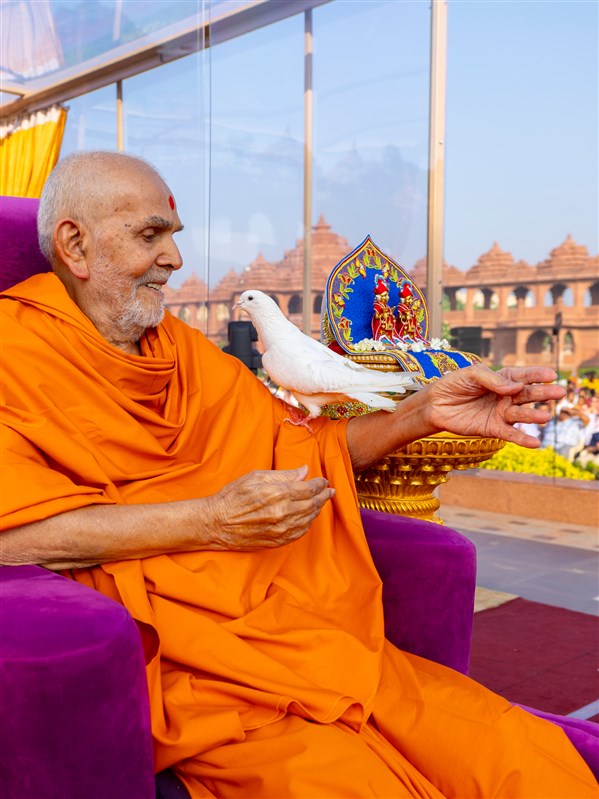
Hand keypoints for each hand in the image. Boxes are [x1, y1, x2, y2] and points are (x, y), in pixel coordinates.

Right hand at [208, 465, 334, 550]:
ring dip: (317, 509)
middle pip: (313, 504)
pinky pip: (300, 532)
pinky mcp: (277, 541)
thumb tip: (304, 471)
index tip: (323, 481)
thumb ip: (283, 475)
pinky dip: (308, 523)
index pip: (309, 488)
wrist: (216, 523)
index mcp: (278, 493)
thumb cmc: (232, 497)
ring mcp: (281, 529)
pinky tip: (309, 517)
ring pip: (309, 519)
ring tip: (321, 502)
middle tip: (329, 491)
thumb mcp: (256, 477)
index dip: (319, 484)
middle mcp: (283, 513)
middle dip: (323, 496)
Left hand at [424, 365, 565, 447]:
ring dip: (533, 416)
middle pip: (527, 394)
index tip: (552, 374)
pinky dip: (522, 439)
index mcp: (502, 379)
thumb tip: (514, 388)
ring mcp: (500, 413)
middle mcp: (506, 396)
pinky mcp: (492, 428)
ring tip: (545, 417)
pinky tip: (535, 443)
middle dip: (543, 393)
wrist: (435, 405)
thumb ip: (492, 380)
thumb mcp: (471, 375)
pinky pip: (509, 434)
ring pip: (520, 414)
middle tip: (559, 392)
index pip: (523, 375)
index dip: (537, 374)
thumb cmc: (453, 385)